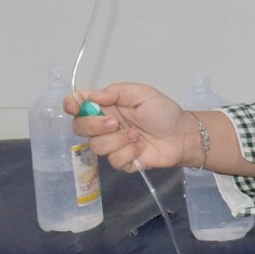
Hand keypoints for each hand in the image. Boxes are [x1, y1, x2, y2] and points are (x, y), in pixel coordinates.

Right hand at [70, 83, 197, 171]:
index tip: (74, 107)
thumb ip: (115, 92)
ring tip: (137, 135)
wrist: (182, 136)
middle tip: (115, 122)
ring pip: (96, 146)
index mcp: (106, 106)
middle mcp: (104, 125)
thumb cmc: (163, 112)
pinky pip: (113, 160)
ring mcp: (112, 144)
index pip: (79, 104)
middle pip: (80, 128)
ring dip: (117, 140)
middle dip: (93, 126)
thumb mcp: (141, 93)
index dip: (71, 105)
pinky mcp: (122, 161)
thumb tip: (92, 97)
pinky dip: (128, 153)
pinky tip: (140, 147)